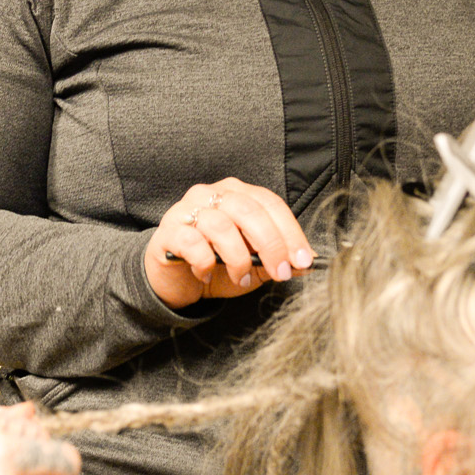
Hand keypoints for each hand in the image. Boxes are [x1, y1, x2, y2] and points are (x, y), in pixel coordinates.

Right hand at [142, 178, 313, 309]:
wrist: (174, 280)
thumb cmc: (215, 265)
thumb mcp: (252, 264)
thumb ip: (276, 260)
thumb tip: (306, 264)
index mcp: (236, 194)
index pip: (269, 204)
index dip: (290, 232)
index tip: (303, 260)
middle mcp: (211, 194)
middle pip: (247, 210)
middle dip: (271, 244)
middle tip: (281, 272)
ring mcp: (187, 210)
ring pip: (221, 226)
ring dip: (238, 258)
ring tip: (240, 279)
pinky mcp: (169, 232)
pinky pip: (192, 243)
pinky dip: (205, 262)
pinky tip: (207, 274)